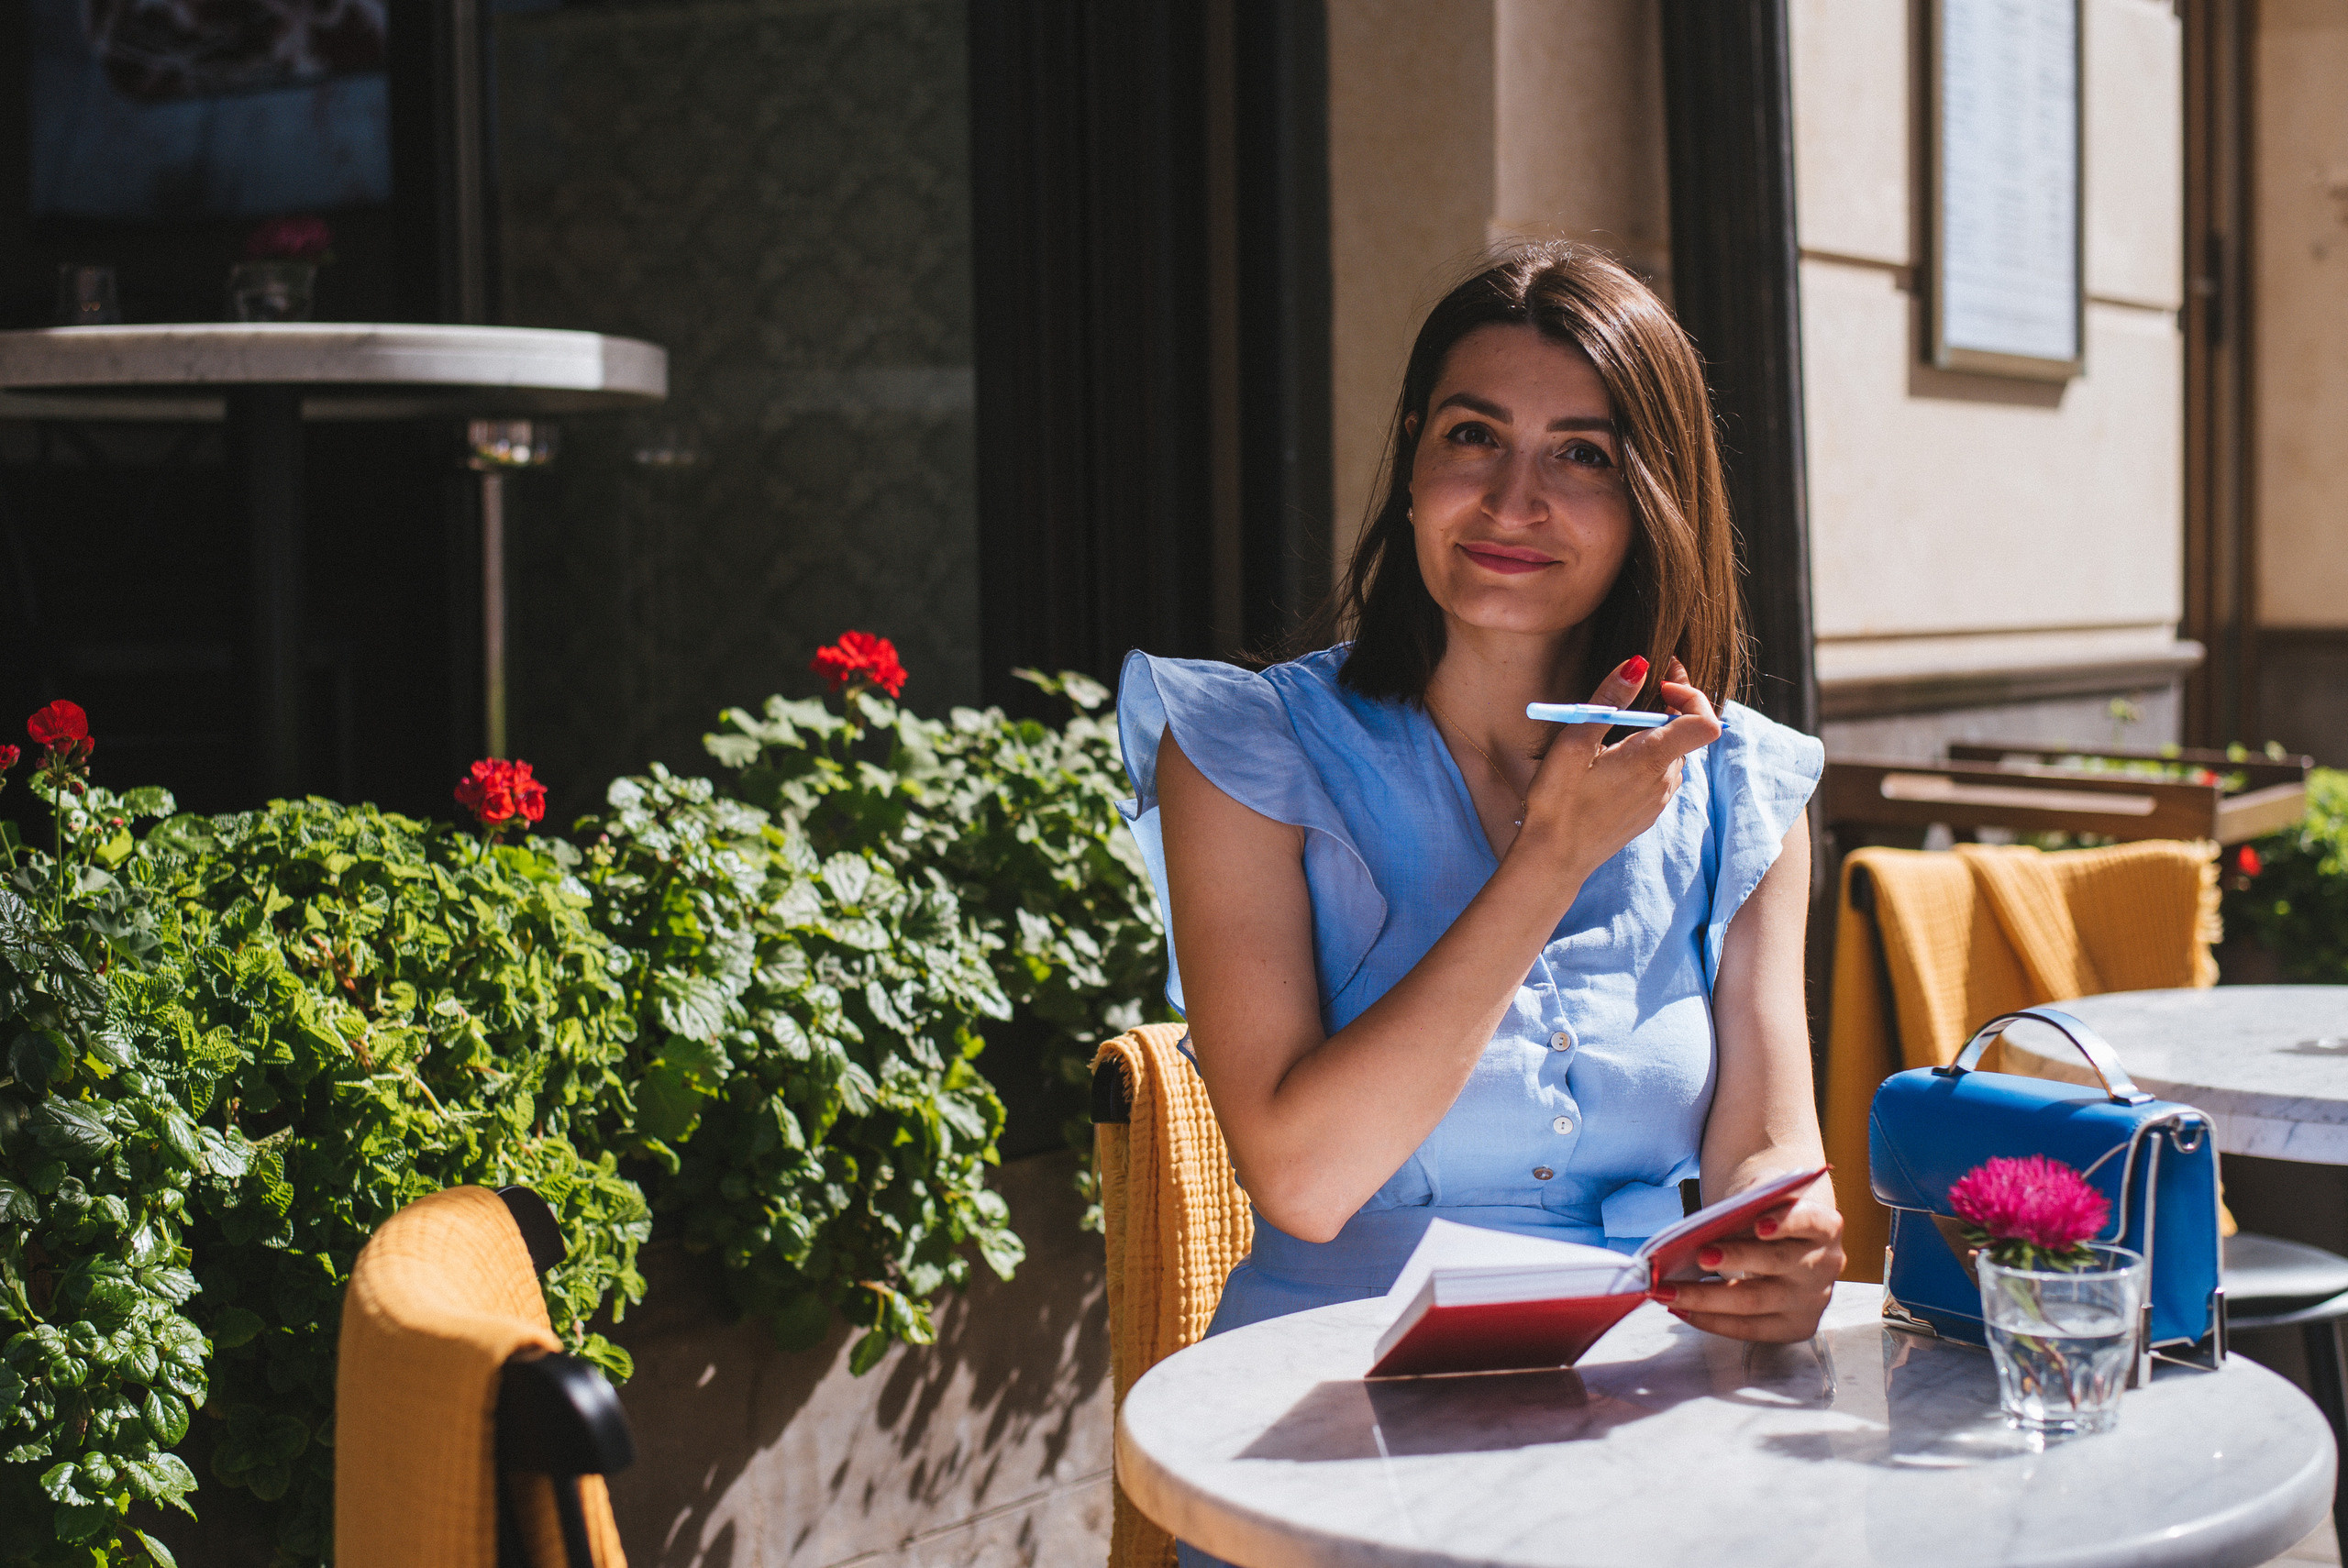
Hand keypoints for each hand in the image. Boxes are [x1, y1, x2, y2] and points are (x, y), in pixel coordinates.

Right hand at [1515, 654, 1722, 877]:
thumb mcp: (1574, 743)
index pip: (1705, 721)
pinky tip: (1612, 762)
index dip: (1691, 694)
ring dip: (1654, 733)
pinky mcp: (1649, 812)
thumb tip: (1638, 665)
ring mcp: (1660, 799)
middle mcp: (1665, 780)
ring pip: (1672, 753)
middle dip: (1668, 705)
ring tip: (1616, 728)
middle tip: (1637, 687)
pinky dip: (1646, 757)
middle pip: (1687, 732)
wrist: (1554, 859)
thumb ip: (1609, 701)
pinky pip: (1660, 774)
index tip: (1659, 684)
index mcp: (1651, 759)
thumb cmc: (1558, 802)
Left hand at [1655, 1181, 1843, 1342]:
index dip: (1786, 1222)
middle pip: (1777, 1263)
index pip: (1809, 1221)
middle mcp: (1825, 1265)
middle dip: (1736, 1259)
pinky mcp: (1795, 1327)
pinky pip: (1749, 1329)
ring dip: (1705, 1297)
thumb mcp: (1767, 1196)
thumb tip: (1710, 1226)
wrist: (1790, 1243)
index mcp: (1825, 1226)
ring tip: (1667, 1291)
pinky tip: (1680, 1310)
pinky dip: (1710, 1320)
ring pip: (1755, 1301)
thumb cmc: (1771, 1214)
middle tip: (1699, 1255)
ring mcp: (1812, 1301)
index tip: (1758, 1224)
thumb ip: (1750, 1202)